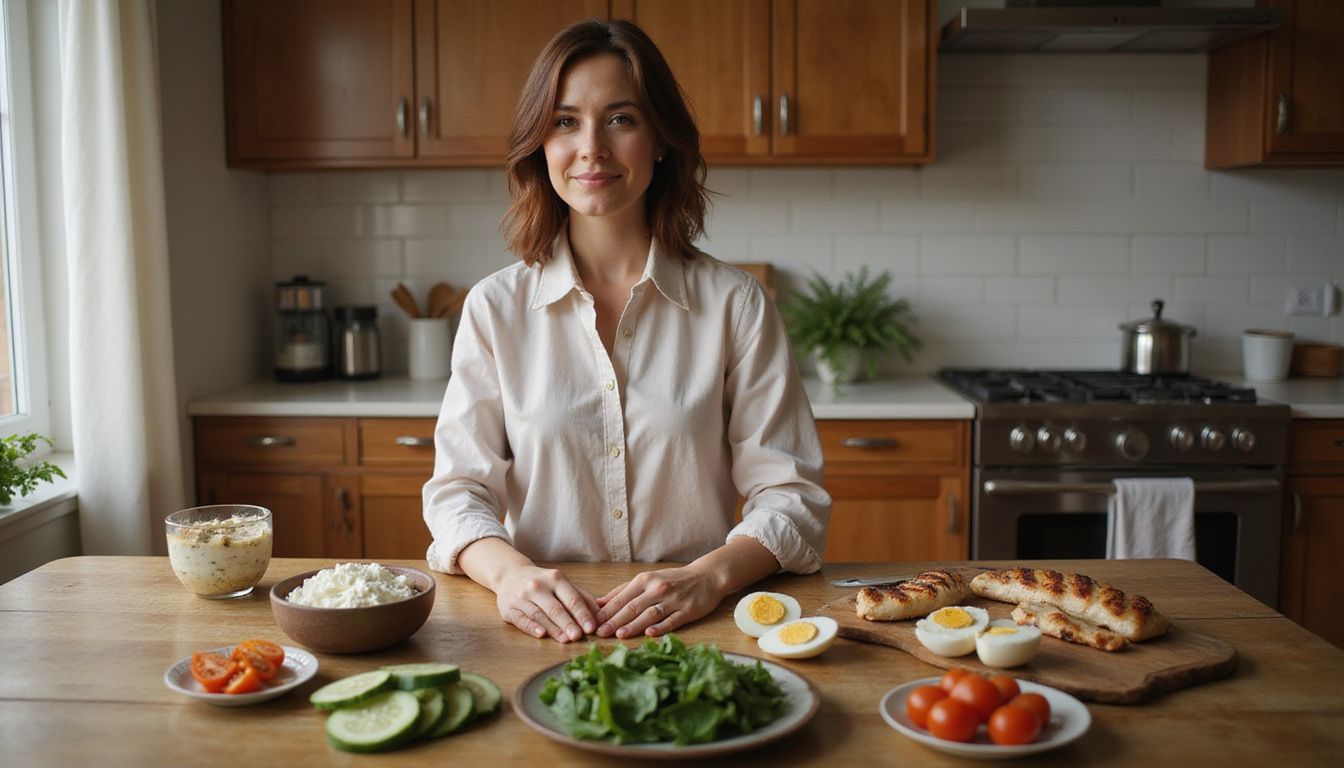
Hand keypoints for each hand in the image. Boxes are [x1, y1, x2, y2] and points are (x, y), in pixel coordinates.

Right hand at [493, 565, 599, 642]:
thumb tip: (600, 614)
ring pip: (540, 615)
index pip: (572, 598)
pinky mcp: (509, 609)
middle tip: (579, 636)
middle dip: (568, 623)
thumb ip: (581, 597)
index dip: (582, 614)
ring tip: (565, 639)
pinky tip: (541, 635)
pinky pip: (522, 619)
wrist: (510, 574)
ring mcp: (522, 597)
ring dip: (553, 629)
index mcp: (554, 578)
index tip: (591, 628)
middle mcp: (537, 586)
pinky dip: (532, 627)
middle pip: (555, 608)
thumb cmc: (542, 582)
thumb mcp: (561, 583)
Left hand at [594, 565, 725, 638]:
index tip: (591, 621)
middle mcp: (657, 589)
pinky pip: (672, 620)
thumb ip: (623, 591)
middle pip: (633, 606)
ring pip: (650, 614)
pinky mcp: (687, 611)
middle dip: (614, 620)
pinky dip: (660, 627)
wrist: (706, 576)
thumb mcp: (647, 580)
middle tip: (599, 632)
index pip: (621, 598)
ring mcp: (673, 600)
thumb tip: (598, 603)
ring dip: (634, 624)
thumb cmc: (672, 580)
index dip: (606, 610)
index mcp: (645, 580)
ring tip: (619, 635)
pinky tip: (649, 634)